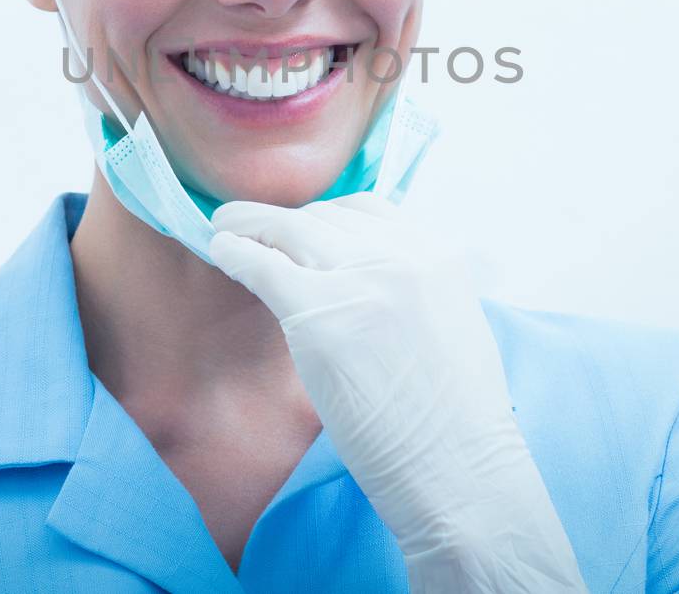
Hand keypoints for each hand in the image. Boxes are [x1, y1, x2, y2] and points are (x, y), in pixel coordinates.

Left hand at [210, 194, 587, 592]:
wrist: (457, 467)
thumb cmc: (455, 416)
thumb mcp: (451, 320)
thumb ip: (413, 286)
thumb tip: (364, 275)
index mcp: (439, 254)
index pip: (368, 211)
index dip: (326, 217)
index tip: (302, 227)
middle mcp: (401, 255)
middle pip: (324, 217)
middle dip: (284, 219)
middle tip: (249, 221)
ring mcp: (359, 280)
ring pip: (289, 231)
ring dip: (251, 225)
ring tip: (226, 226)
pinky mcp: (318, 314)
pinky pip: (263, 266)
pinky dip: (236, 253)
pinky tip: (221, 250)